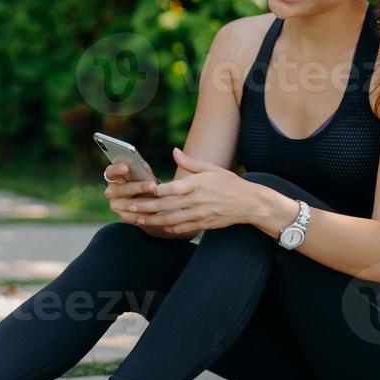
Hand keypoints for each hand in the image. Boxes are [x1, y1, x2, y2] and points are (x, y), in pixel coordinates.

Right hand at [102, 162, 158, 226]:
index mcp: (113, 177)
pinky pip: (131, 217)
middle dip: (138, 187)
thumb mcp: (143, 174)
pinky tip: (153, 213)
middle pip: (121, 189)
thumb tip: (143, 166)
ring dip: (143, 203)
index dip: (116, 169)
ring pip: (128, 205)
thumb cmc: (145, 181)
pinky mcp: (122, 217)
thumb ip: (141, 170)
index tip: (126, 167)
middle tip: (152, 185)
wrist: (148, 201)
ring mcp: (115, 205)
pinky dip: (142, 216)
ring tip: (157, 201)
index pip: (110, 172)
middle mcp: (111, 191)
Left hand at [127, 147, 262, 232]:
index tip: (143, 190)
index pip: (173, 188)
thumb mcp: (211, 168)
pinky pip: (182, 228)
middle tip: (130, 206)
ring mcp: (200, 214)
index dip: (157, 190)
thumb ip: (190, 163)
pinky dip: (168, 228)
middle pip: (167, 205)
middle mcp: (197, 200)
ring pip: (171, 219)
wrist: (249, 203)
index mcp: (197, 184)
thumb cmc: (229, 183)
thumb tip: (174, 151)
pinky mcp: (203, 224)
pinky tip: (158, 226)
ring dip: (153, 220)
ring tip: (138, 219)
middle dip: (147, 207)